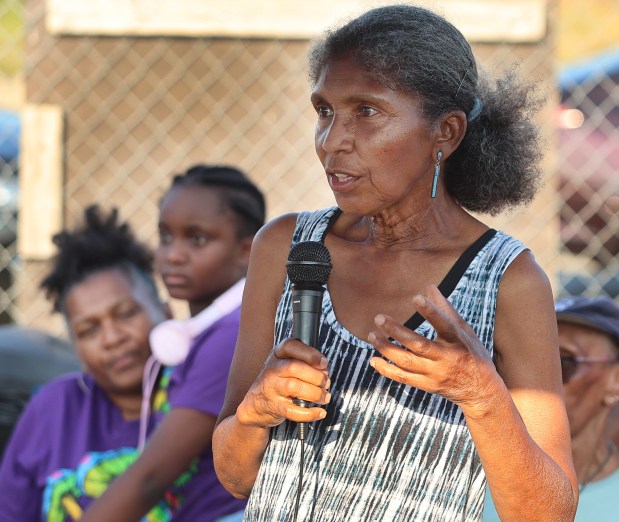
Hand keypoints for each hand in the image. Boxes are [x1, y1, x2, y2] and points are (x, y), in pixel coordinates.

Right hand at [236, 338, 330, 428]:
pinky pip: (294, 410)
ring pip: (294, 387)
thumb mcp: (286, 364)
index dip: (309, 353)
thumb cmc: (278, 381)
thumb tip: (324, 371)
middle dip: (316, 376)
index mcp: (277, 355)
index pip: (290, 346)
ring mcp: (271, 388)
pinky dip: (310, 413)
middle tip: (326, 383)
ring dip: (315, 393)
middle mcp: (272, 369)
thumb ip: (305, 363)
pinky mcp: (274, 406)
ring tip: (324, 397)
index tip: (324, 363)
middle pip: (295, 367)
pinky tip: (319, 412)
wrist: (256, 404)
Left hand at [367, 285, 498, 409]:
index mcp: (457, 341)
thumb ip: (445, 309)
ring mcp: (435, 374)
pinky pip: (403, 378)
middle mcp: (445, 358)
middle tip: (379, 318)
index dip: (430, 311)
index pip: (443, 324)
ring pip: (406, 361)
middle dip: (396, 331)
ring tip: (371, 335)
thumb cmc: (472, 353)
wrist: (481, 391)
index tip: (415, 298)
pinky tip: (374, 359)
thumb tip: (429, 286)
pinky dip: (387, 370)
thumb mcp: (464, 331)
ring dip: (386, 348)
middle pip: (418, 344)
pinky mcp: (427, 385)